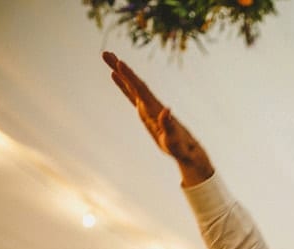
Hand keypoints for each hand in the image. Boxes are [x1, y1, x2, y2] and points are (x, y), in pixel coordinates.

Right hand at [102, 51, 213, 185]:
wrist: (188, 151)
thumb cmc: (181, 148)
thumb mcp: (174, 141)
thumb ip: (169, 126)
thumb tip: (166, 110)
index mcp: (155, 110)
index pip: (141, 90)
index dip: (130, 77)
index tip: (120, 63)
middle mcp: (151, 105)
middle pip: (134, 83)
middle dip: (120, 68)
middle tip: (105, 53)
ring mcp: (148, 107)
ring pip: (132, 86)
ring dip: (120, 72)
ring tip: (107, 56)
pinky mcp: (146, 112)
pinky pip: (132, 95)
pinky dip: (123, 85)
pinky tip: (115, 76)